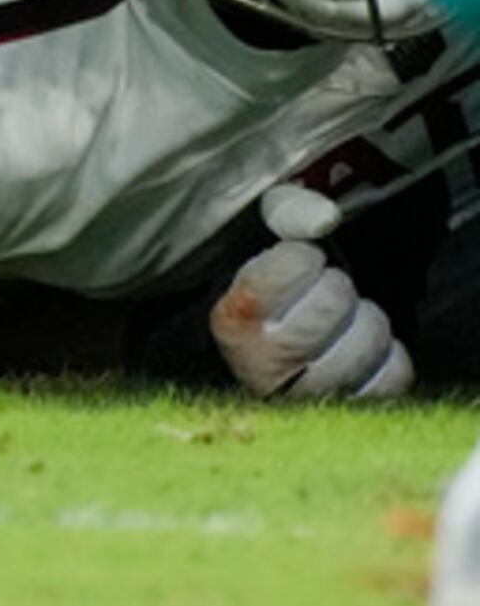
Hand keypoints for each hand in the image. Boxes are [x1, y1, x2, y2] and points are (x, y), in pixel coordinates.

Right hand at [213, 187, 415, 400]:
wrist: (266, 376)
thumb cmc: (266, 306)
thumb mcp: (257, 252)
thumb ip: (285, 216)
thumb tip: (325, 216)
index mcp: (235, 320)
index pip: (296, 262)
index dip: (305, 258)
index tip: (295, 269)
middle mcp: (266, 365)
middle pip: (335, 299)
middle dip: (336, 289)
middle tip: (322, 298)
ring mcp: (311, 398)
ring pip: (369, 336)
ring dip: (365, 322)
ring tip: (344, 327)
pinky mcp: (353, 416)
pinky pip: (394, 373)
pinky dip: (388, 357)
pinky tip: (363, 354)